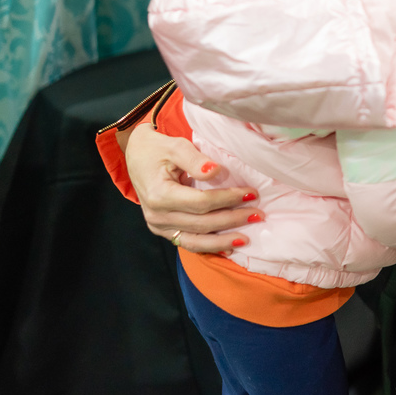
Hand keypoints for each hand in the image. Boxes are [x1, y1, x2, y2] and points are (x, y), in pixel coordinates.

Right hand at [125, 123, 262, 253]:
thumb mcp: (176, 146)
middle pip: (202, 223)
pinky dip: (209, 247)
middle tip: (259, 215)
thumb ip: (195, 160)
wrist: (137, 157)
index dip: (228, 199)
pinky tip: (228, 248)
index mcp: (159, 195)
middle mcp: (157, 215)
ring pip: (195, 241)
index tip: (252, 193)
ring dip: (223, 241)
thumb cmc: (157, 149)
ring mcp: (158, 226)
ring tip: (248, 238)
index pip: (201, 202)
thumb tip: (216, 172)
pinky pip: (188, 243)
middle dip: (233, 220)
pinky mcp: (163, 230)